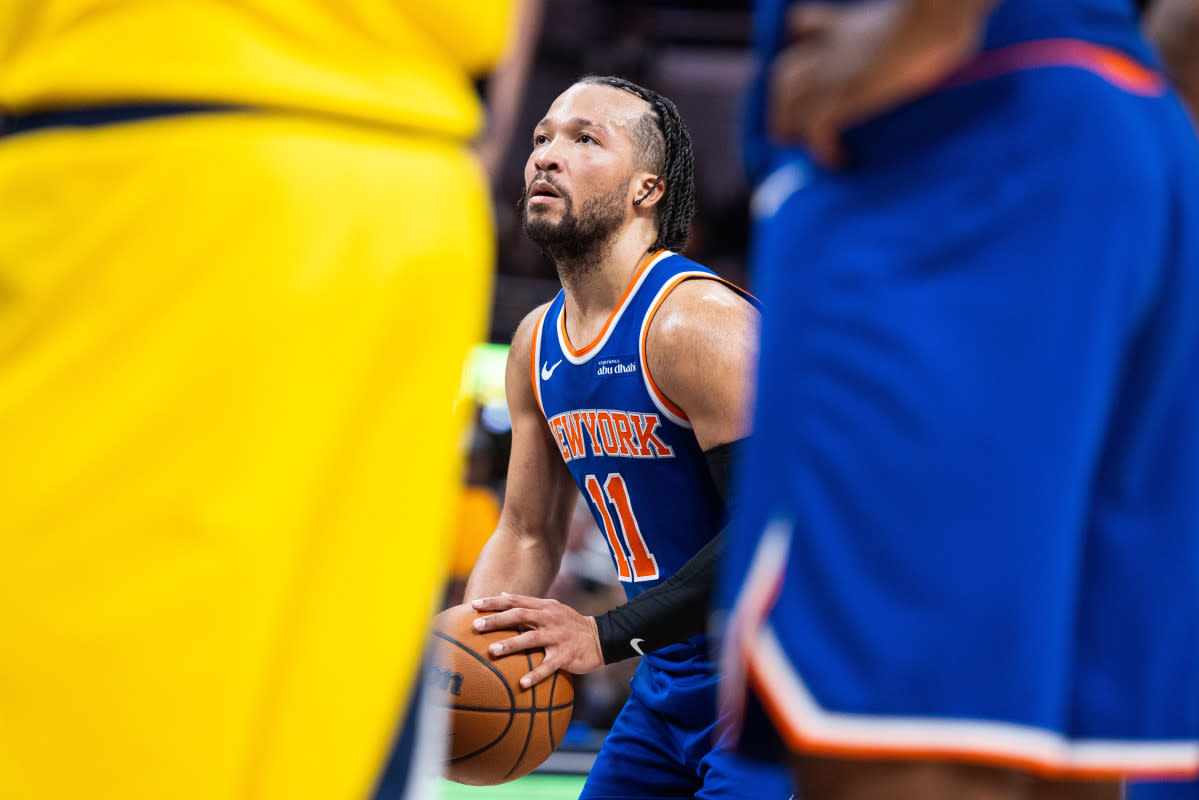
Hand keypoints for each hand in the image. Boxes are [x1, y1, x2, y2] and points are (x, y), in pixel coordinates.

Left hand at [471, 593, 603, 687]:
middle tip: (476, 626)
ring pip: (532, 639)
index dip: (494, 602)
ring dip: (511, 645)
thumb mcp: (551, 608)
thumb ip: (528, 604)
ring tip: (492, 651)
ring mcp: (558, 636)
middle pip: (520, 615)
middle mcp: (549, 618)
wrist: (601, 638)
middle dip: (497, 620)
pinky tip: (522, 684)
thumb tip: (503, 595)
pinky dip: (535, 675)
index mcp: (544, 606)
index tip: (474, 605)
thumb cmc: (570, 624)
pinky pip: (548, 666)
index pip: (515, 600)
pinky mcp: (566, 655)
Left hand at [769, 0, 990, 167]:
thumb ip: (916, 28)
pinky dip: (822, 150)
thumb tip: (954, 36)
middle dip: (782, 101)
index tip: (806, 69)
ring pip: (785, 103)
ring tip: (810, 148)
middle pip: (782, 72)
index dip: (799, 50)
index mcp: (845, 23)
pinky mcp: (841, 96)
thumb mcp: (918, 16)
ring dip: (792, 128)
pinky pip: (814, 130)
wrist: (938, 13)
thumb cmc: (943, 12)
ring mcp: (831, 71)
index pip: (801, 24)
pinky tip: (841, 162)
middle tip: (797, 127)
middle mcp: (829, 46)